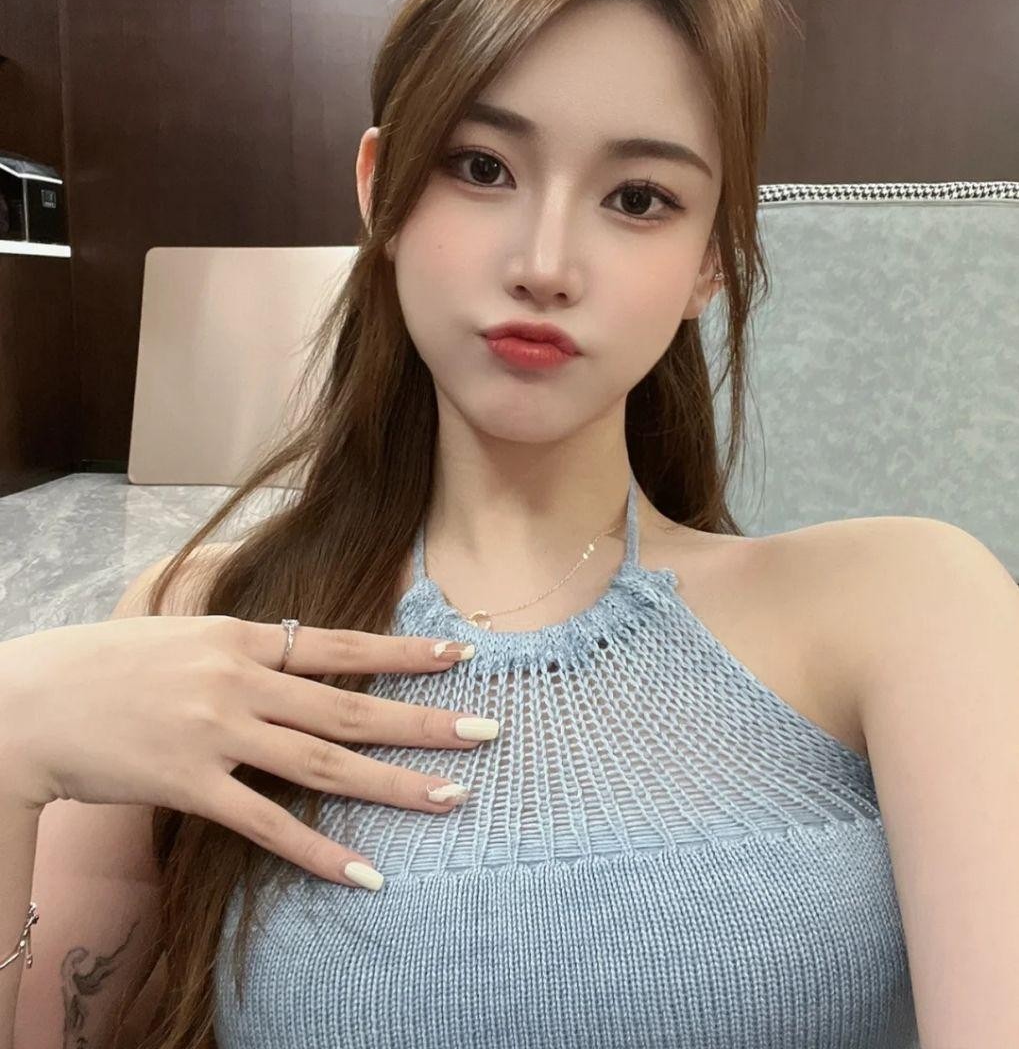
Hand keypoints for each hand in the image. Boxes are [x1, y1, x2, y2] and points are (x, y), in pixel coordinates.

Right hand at [0, 615, 493, 887]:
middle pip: (351, 708)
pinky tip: (366, 873)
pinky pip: (266, 824)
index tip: (461, 653)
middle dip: (424, 720)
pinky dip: (319, 852)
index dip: (405, 650)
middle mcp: (241, 681)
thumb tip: (292, 647)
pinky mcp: (190, 784)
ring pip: (323, 764)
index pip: (342, 644)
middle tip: (488, 731)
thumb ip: (243, 644)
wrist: (36, 703)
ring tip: (451, 797)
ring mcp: (218, 733)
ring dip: (392, 784)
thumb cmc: (109, 663)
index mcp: (243, 638)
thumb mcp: (184, 630)